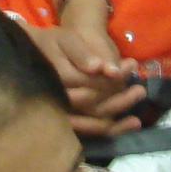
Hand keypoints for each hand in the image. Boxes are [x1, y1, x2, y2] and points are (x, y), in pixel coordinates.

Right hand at [29, 21, 144, 135]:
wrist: (30, 55)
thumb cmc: (51, 44)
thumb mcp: (65, 40)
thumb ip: (81, 53)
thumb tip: (100, 68)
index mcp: (59, 79)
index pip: (93, 84)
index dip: (114, 77)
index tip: (130, 67)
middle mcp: (60, 102)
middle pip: (96, 106)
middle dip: (120, 98)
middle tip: (140, 90)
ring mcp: (63, 116)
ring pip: (95, 123)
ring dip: (119, 117)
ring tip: (138, 111)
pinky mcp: (68, 123)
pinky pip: (91, 131)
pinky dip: (112, 128)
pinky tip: (130, 124)